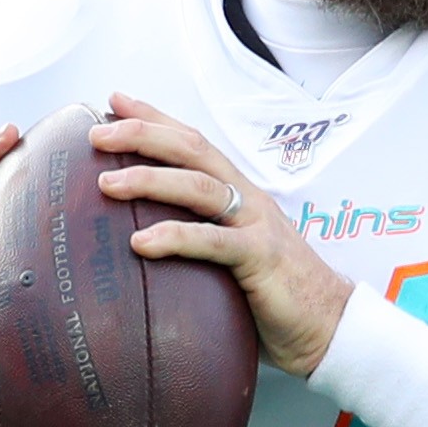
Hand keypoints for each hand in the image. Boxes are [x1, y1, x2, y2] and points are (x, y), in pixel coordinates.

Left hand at [91, 93, 351, 375]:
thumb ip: (198, 239)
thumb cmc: (273, 294)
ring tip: (106, 183)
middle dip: (143, 134)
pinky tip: (141, 243)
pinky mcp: (261, 258)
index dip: (155, 117)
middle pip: (192, 150)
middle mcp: (248, 199)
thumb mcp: (230, 256)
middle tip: (98, 133)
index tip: (114, 100)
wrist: (330, 326)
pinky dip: (176, 238)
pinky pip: (214, 242)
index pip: (193, 143)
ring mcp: (257, 224)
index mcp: (239, 193)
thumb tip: (140, 242)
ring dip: (150, 179)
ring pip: (199, 187)